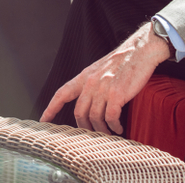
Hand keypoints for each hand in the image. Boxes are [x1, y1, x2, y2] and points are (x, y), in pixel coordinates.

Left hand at [40, 22, 169, 134]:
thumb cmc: (123, 60)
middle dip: (84, 126)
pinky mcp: (117, 94)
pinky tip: (118, 128)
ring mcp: (103, 88)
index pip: (62, 93)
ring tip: (109, 132)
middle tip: (92, 133)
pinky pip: (110, 117)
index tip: (44, 119)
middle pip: (79, 112)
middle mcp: (91, 82)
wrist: (140, 49)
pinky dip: (114, 126)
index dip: (51, 107)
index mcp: (85, 76)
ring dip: (101, 129)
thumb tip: (88, 101)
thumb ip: (92, 83)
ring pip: (94, 117)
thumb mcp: (101, 69)